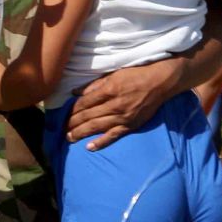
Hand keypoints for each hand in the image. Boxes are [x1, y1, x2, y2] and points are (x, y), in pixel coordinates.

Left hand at [67, 58, 185, 150]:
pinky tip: (90, 147)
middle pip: (88, 116)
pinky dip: (101, 142)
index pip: (85, 103)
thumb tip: (76, 93)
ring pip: (97, 127)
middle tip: (61, 129)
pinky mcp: (130, 125)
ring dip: (81, 133)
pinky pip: (113, 136)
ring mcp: (122, 117)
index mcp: (109, 90)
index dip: (73, 110)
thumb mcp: (114, 74)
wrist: (160, 82)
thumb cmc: (137, 75)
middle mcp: (114, 105)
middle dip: (73, 123)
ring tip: (69, 138)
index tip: (64, 115)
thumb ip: (95, 85)